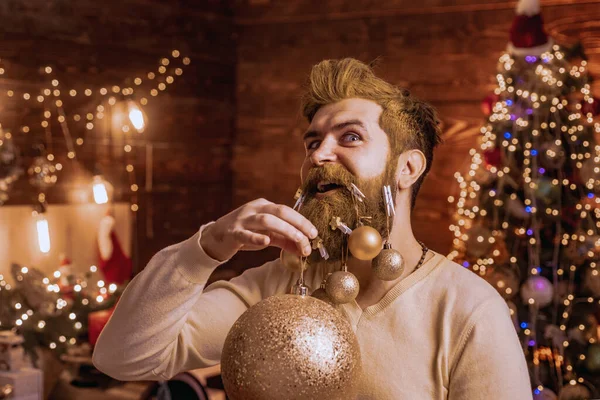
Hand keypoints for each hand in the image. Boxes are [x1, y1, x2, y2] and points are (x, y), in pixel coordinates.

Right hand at [200, 198, 317, 261]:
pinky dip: (257, 237)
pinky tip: (266, 241)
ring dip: (285, 230)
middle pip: (279, 211)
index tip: (314, 234)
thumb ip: (284, 240)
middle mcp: (253, 209)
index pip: (287, 210)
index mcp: (263, 206)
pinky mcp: (232, 233)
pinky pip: (245, 233)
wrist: (215, 238)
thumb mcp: (266, 235)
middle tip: (310, 237)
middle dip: (297, 223)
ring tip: (297, 241)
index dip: (302, 221)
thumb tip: (304, 249)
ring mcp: (242, 220)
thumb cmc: (244, 234)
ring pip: (266, 220)